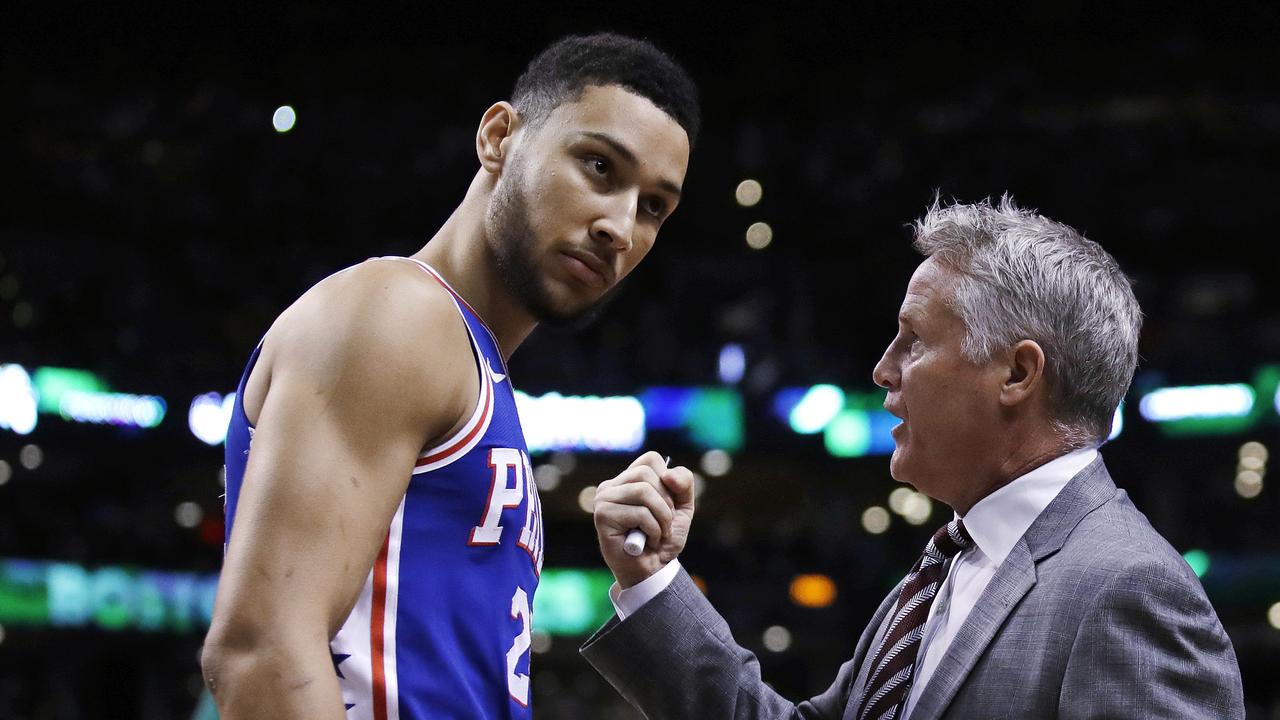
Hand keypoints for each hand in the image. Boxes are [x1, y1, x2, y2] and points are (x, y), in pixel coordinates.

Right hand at [593, 451, 695, 587]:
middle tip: (664, 524)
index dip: (668, 482)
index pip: (651, 459)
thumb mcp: (682, 507)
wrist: (652, 572)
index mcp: (627, 480)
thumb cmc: (663, 539)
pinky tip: (647, 542)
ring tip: (657, 534)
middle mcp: (611, 486)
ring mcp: (603, 500)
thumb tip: (668, 474)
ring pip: (644, 491)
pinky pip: (639, 512)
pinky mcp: (602, 516)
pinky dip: (653, 530)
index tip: (668, 506)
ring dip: (662, 518)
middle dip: (666, 502)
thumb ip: (684, 483)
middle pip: (647, 474)